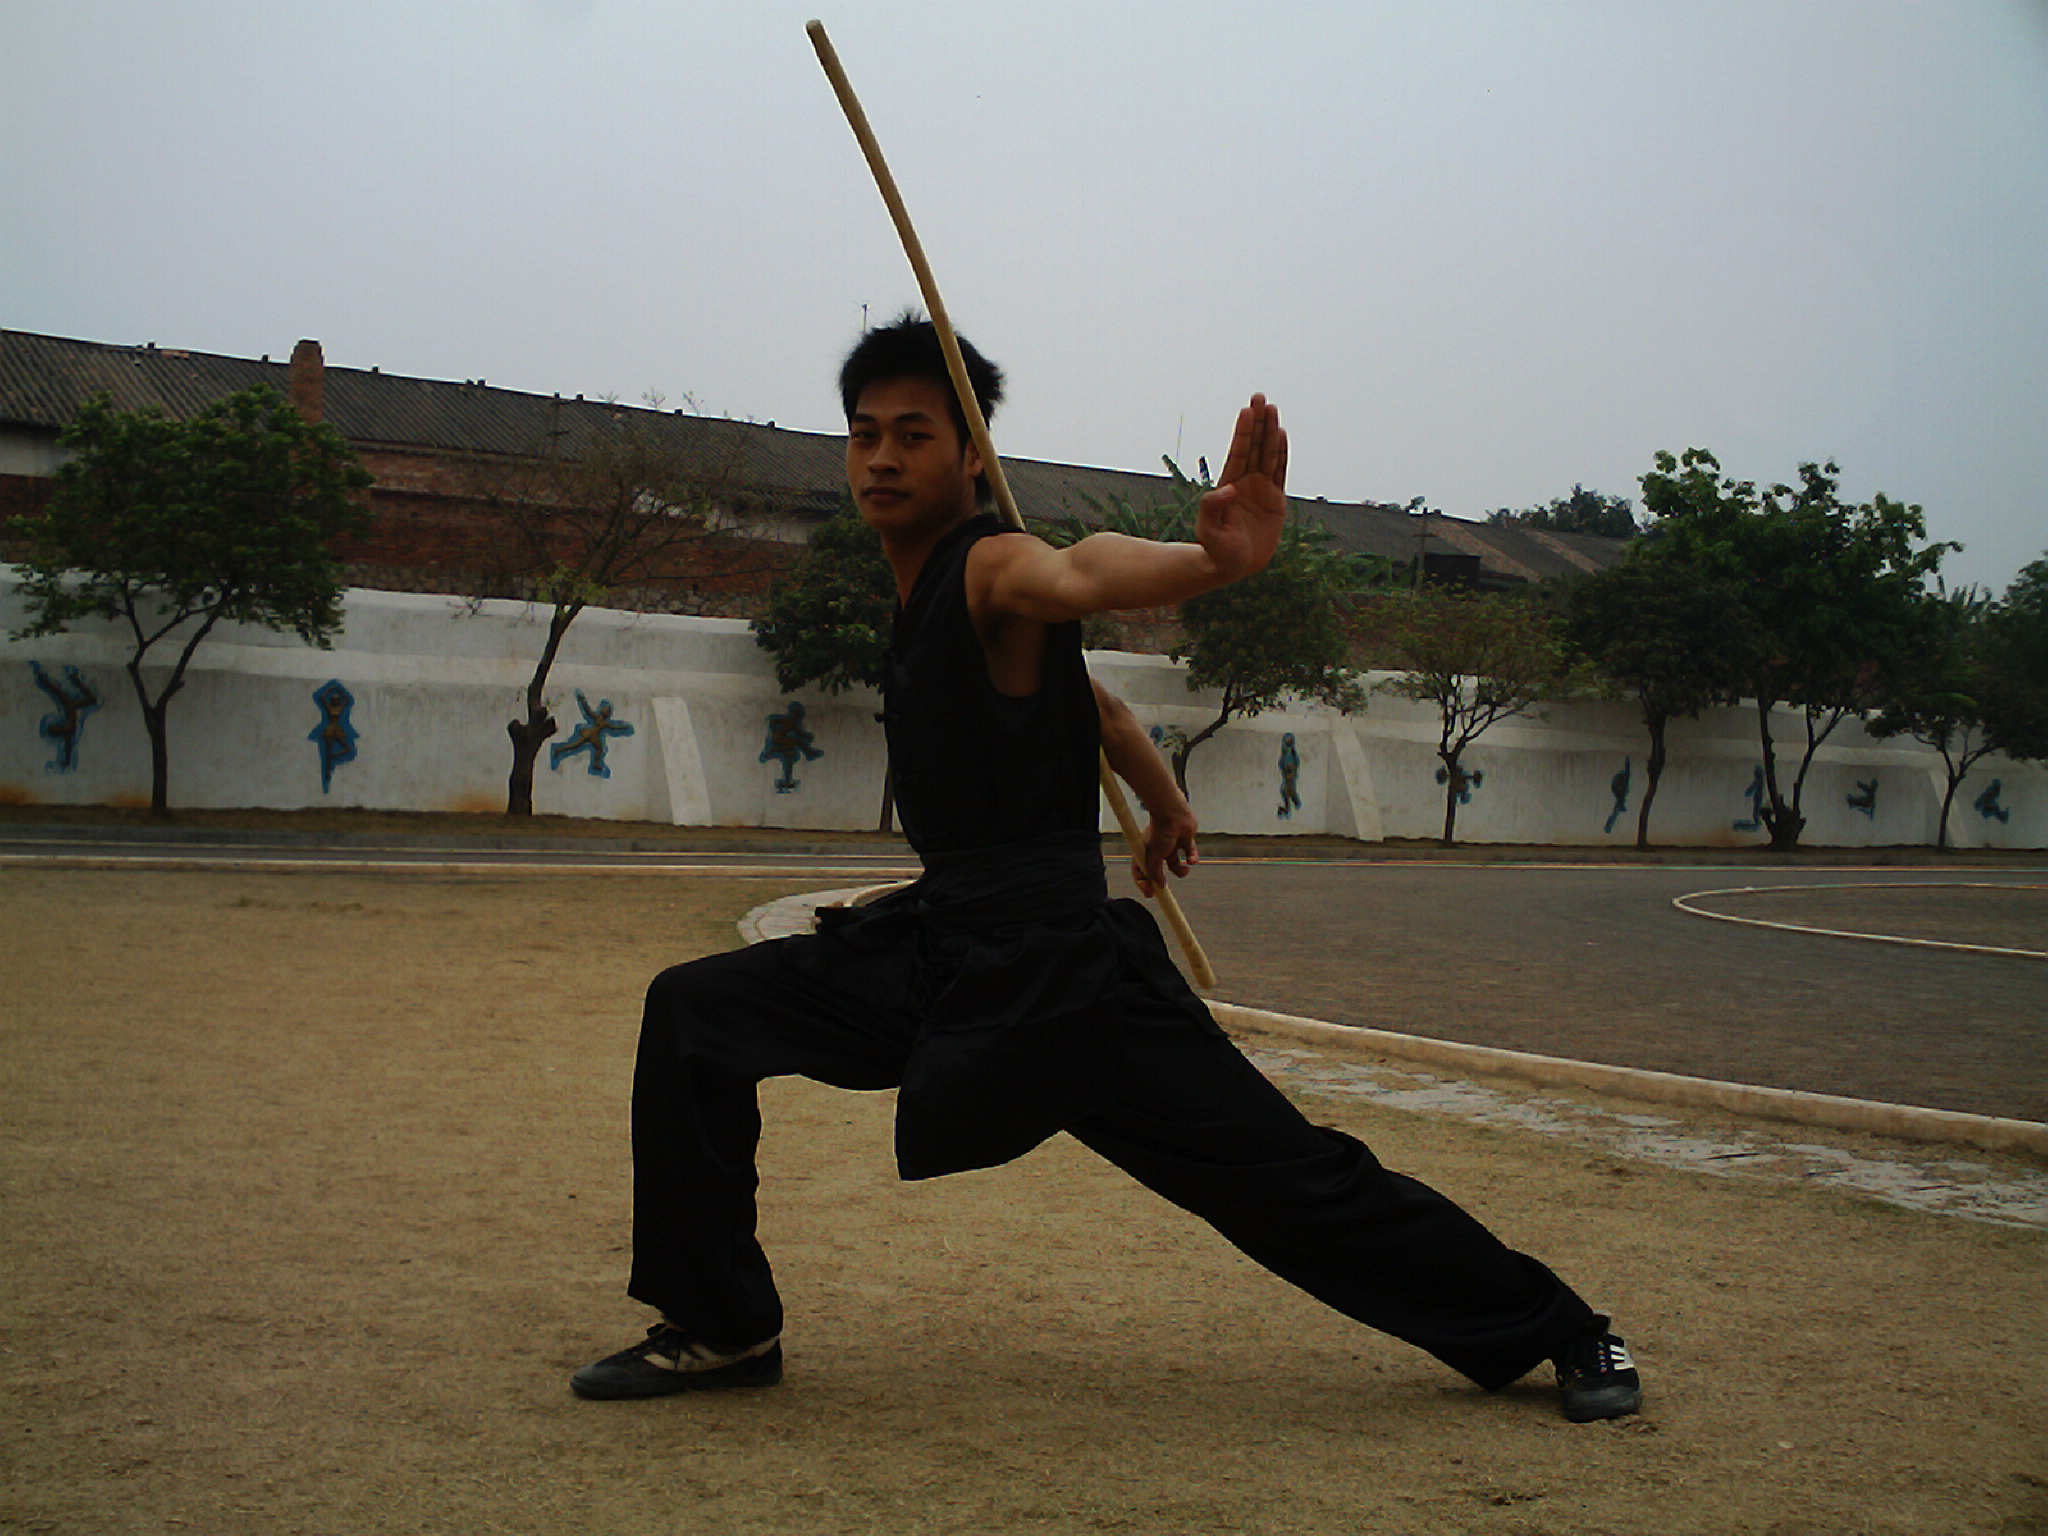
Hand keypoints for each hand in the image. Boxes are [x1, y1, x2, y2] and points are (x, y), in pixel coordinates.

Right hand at [1132, 805, 1198, 897]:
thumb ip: (1155, 873)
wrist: (1174, 813)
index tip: (1151, 894)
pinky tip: (1192, 860)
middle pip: (1158, 870)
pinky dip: (1192, 858)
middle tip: (1165, 888)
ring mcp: (1171, 844)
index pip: (1141, 871)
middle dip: (1162, 879)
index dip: (1144, 883)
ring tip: (1185, 870)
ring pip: (1176, 864)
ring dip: (1182, 871)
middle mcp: (1157, 849)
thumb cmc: (1160, 832)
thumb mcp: (1154, 857)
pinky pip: (1190, 854)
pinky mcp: (1185, 840)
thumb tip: (1159, 886)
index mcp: (1145, 852)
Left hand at [1196, 394, 1287, 582]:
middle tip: (1260, 397)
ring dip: (1270, 432)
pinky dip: (1282, 454)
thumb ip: (1213, 508)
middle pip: (1253, 446)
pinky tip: (1282, 434)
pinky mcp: (1275, 500)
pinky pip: (1280, 472)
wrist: (1233, 566)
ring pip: (1267, 455)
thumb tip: (1228, 488)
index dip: (1243, 432)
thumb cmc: (1217, 549)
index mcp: (1228, 485)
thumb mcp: (1209, 530)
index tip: (1247, 411)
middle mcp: (1244, 481)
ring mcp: (1260, 489)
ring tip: (1272, 409)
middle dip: (1257, 422)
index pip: (1237, 453)